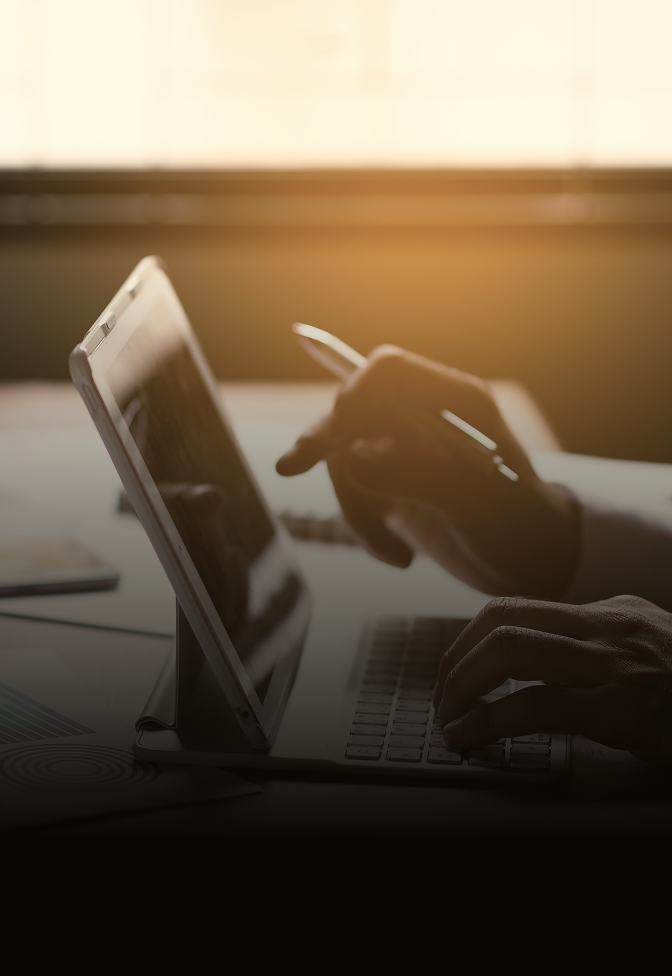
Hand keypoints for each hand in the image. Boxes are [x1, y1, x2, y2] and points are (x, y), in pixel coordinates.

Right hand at [276, 345, 579, 598]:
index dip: (354, 393)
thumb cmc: (523, 531)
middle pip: (355, 410)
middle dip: (327, 442)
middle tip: (292, 466)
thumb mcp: (479, 505)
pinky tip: (396, 554)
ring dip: (356, 508)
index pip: (390, 372)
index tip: (334, 434)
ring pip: (345, 457)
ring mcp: (406, 449)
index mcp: (458, 403)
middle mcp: (427, 417)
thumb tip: (352, 458)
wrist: (531, 568)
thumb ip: (417, 476)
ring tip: (393, 553)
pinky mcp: (392, 481)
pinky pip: (352, 490)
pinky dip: (363, 526)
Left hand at [433, 594, 671, 765]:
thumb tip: (547, 651)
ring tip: (450, 718)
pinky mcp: (619, 705)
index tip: (454, 672)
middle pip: (500, 621)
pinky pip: (535, 705)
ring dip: (462, 685)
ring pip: (510, 650)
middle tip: (444, 697)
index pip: (515, 608)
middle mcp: (605, 627)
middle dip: (456, 660)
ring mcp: (612, 662)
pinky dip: (489, 721)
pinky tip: (470, 738)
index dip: (470, 640)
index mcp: (608, 613)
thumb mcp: (651, 646)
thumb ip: (602, 641)